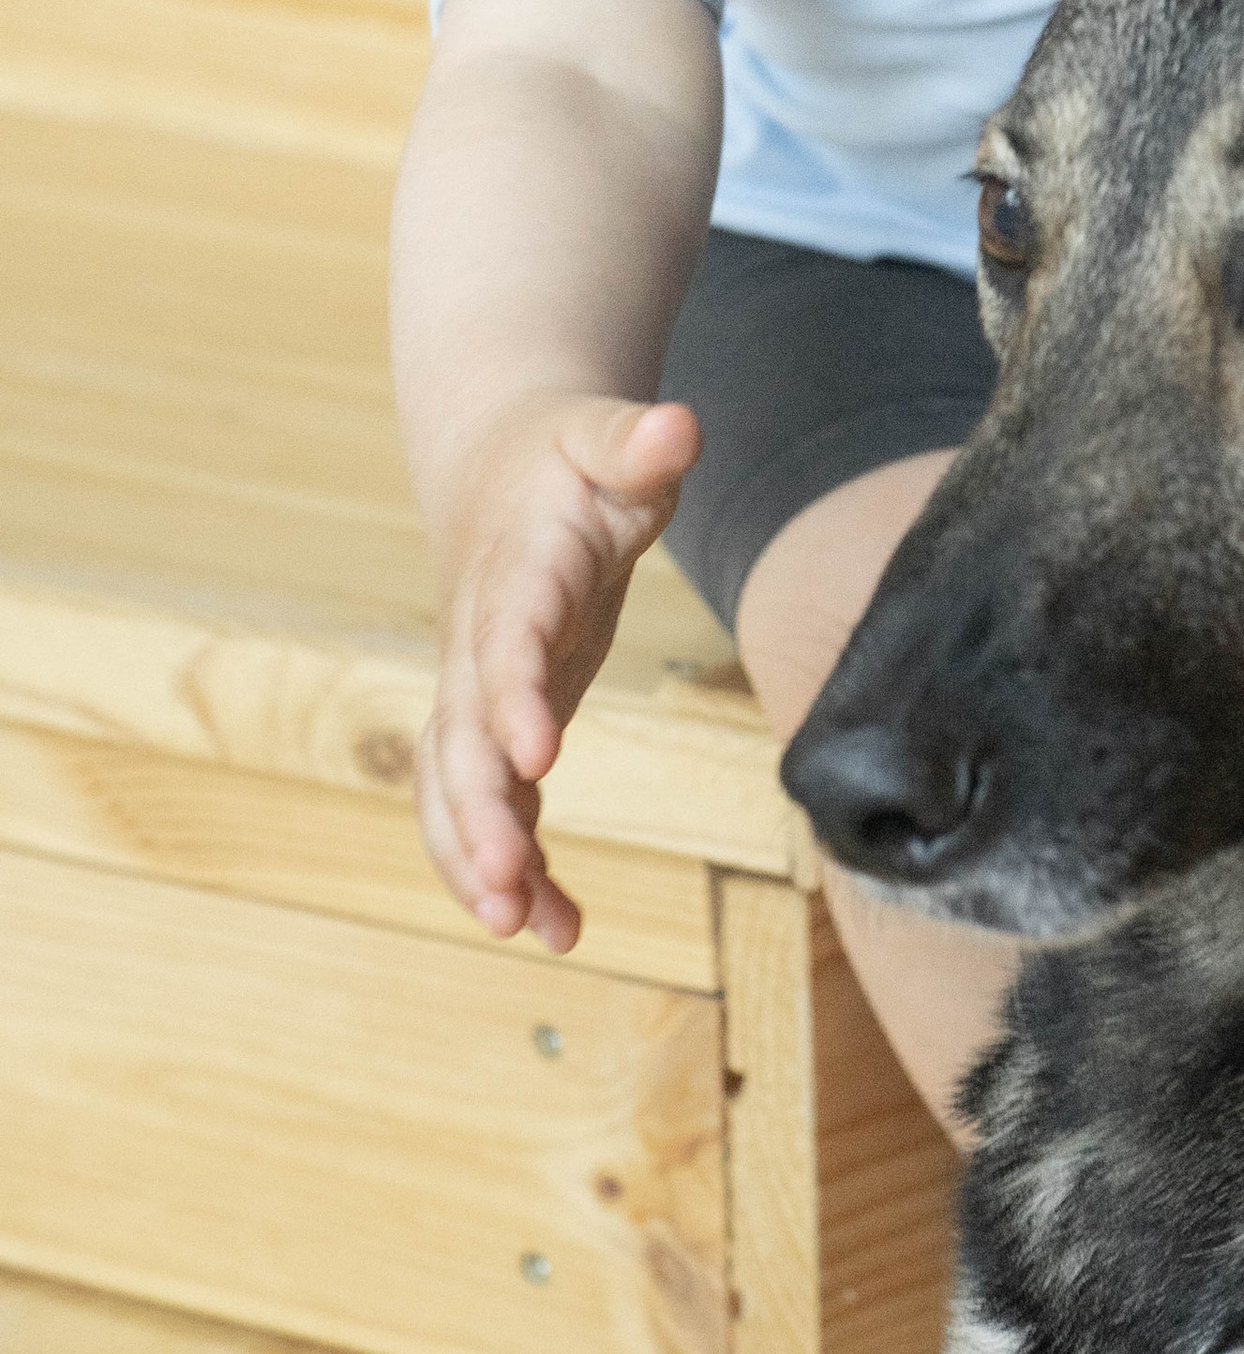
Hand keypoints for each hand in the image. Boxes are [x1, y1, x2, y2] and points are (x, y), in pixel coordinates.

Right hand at [417, 394, 699, 951]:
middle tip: (504, 886)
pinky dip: (515, 868)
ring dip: (478, 858)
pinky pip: (491, 805)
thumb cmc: (569, 457)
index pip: (506, 638)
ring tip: (522, 927)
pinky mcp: (498, 726)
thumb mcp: (607, 437)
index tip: (537, 755)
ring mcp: (479, 691)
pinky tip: (558, 927)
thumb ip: (637, 439)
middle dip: (476, 813)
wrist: (499, 471)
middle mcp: (480, 642)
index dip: (513, 695)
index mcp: (513, 572)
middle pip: (458, 736)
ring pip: (455, 787)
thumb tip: (678, 426)